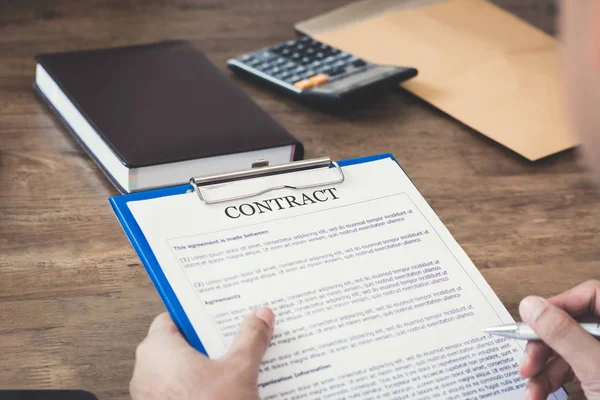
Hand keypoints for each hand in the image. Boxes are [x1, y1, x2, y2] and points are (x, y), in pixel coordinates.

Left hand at [130, 307, 274, 399]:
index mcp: (158, 349)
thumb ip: (251, 338)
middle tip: (234, 337)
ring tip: (235, 364)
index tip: (218, 313)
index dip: (197, 314)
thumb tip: (260, 316)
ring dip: (205, 365)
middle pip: (179, 342)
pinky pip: (178, 389)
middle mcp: (146, 369)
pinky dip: (197, 387)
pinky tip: (224, 391)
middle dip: (208, 340)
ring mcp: (149, 395)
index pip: (173, 317)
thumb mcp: (239, 370)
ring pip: (179, 368)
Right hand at [518, 280, 599, 399]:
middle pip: (574, 325)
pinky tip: (540, 395)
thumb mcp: (595, 369)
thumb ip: (564, 334)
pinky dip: (553, 383)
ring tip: (532, 392)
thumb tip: (532, 305)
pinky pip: (573, 372)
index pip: (593, 295)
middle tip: (527, 365)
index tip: (532, 321)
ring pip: (569, 351)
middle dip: (544, 347)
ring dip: (544, 371)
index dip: (560, 305)